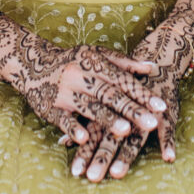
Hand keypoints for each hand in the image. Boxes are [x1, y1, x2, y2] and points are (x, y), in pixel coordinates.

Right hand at [0, 0, 162, 137]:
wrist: (32, 63)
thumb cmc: (73, 61)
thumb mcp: (96, 55)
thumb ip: (124, 63)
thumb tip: (152, 67)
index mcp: (95, 63)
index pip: (123, 80)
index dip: (143, 93)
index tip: (161, 106)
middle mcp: (81, 76)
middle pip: (110, 95)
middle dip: (132, 110)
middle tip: (153, 123)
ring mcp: (65, 92)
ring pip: (89, 107)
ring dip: (107, 119)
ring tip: (125, 131)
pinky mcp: (49, 107)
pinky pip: (62, 119)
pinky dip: (72, 128)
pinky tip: (82, 138)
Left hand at [65, 0, 193, 182]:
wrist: (159, 58)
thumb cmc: (126, 79)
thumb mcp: (104, 95)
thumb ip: (84, 117)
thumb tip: (63, 143)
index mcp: (107, 101)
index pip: (94, 128)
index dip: (86, 150)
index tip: (77, 173)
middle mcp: (125, 105)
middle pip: (110, 134)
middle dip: (100, 157)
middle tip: (91, 179)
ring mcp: (147, 106)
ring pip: (135, 134)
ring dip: (125, 156)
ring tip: (116, 176)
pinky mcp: (167, 106)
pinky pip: (169, 126)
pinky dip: (169, 141)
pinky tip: (169, 158)